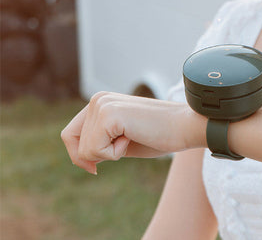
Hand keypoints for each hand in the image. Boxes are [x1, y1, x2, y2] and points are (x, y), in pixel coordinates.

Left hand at [61, 92, 198, 173]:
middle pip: (72, 142)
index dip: (79, 155)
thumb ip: (100, 141)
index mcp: (100, 100)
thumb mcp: (121, 139)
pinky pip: (95, 151)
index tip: (96, 168)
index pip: (70, 134)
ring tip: (133, 137)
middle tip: (123, 146)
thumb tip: (76, 158)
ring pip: (84, 150)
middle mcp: (98, 99)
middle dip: (94, 156)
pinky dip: (115, 154)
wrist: (184, 126)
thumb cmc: (159, 135)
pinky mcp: (109, 115)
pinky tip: (133, 137)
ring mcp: (102, 104)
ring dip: (110, 154)